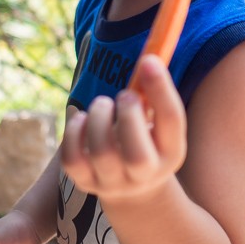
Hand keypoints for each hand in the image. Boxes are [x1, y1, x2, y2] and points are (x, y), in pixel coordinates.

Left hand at [61, 54, 186, 204]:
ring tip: (103, 104)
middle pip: (136, 155)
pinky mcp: (84, 181)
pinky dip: (73, 131)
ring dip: (99, 117)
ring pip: (102, 153)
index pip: (172, 121)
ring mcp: (113, 181)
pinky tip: (82, 118)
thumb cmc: (146, 137)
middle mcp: (145, 174)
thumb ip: (152, 95)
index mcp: (171, 151)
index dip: (161, 88)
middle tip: (124, 94)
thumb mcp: (158, 121)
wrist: (132, 185)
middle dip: (127, 115)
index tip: (148, 60)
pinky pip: (72, 159)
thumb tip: (146, 58)